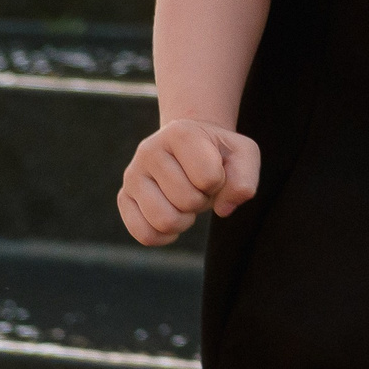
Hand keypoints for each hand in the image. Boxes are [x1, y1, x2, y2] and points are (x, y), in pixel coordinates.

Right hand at [117, 117, 259, 246]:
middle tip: (198, 187)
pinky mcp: (124, 197)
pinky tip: (173, 218)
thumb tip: (223, 209)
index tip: (214, 170)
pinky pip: (145, 235)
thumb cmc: (218, 153)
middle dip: (202, 201)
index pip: (208, 177)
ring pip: (163, 220)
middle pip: (187, 201)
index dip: (220, 182)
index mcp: (181, 133)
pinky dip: (165, 236)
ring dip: (185, 220)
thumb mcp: (243, 155)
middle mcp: (150, 150)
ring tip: (186, 202)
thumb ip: (244, 179)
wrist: (191, 148)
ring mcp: (133, 174)